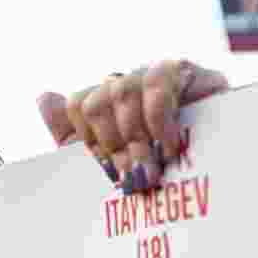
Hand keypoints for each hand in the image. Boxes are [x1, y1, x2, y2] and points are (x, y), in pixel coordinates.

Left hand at [37, 61, 228, 192]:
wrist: (214, 185)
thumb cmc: (159, 177)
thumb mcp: (111, 165)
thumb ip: (71, 135)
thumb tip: (44, 98)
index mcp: (110, 103)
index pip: (80, 104)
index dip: (89, 139)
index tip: (109, 171)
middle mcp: (131, 84)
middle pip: (99, 98)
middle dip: (114, 144)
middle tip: (134, 178)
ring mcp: (158, 76)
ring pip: (125, 89)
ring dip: (136, 137)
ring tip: (152, 168)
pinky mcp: (189, 73)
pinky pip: (159, 80)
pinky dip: (159, 118)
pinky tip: (170, 145)